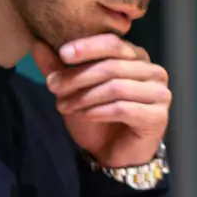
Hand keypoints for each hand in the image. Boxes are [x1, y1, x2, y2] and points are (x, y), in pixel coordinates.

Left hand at [30, 35, 169, 167]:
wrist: (112, 154)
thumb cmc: (96, 117)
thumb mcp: (72, 90)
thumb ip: (57, 68)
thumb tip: (36, 44)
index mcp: (136, 57)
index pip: (114, 43)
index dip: (88, 47)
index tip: (62, 54)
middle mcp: (153, 71)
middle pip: (112, 66)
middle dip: (78, 76)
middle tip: (53, 87)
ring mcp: (159, 93)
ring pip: (116, 87)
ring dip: (85, 96)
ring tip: (63, 106)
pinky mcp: (158, 117)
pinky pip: (124, 109)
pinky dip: (99, 112)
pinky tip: (84, 116)